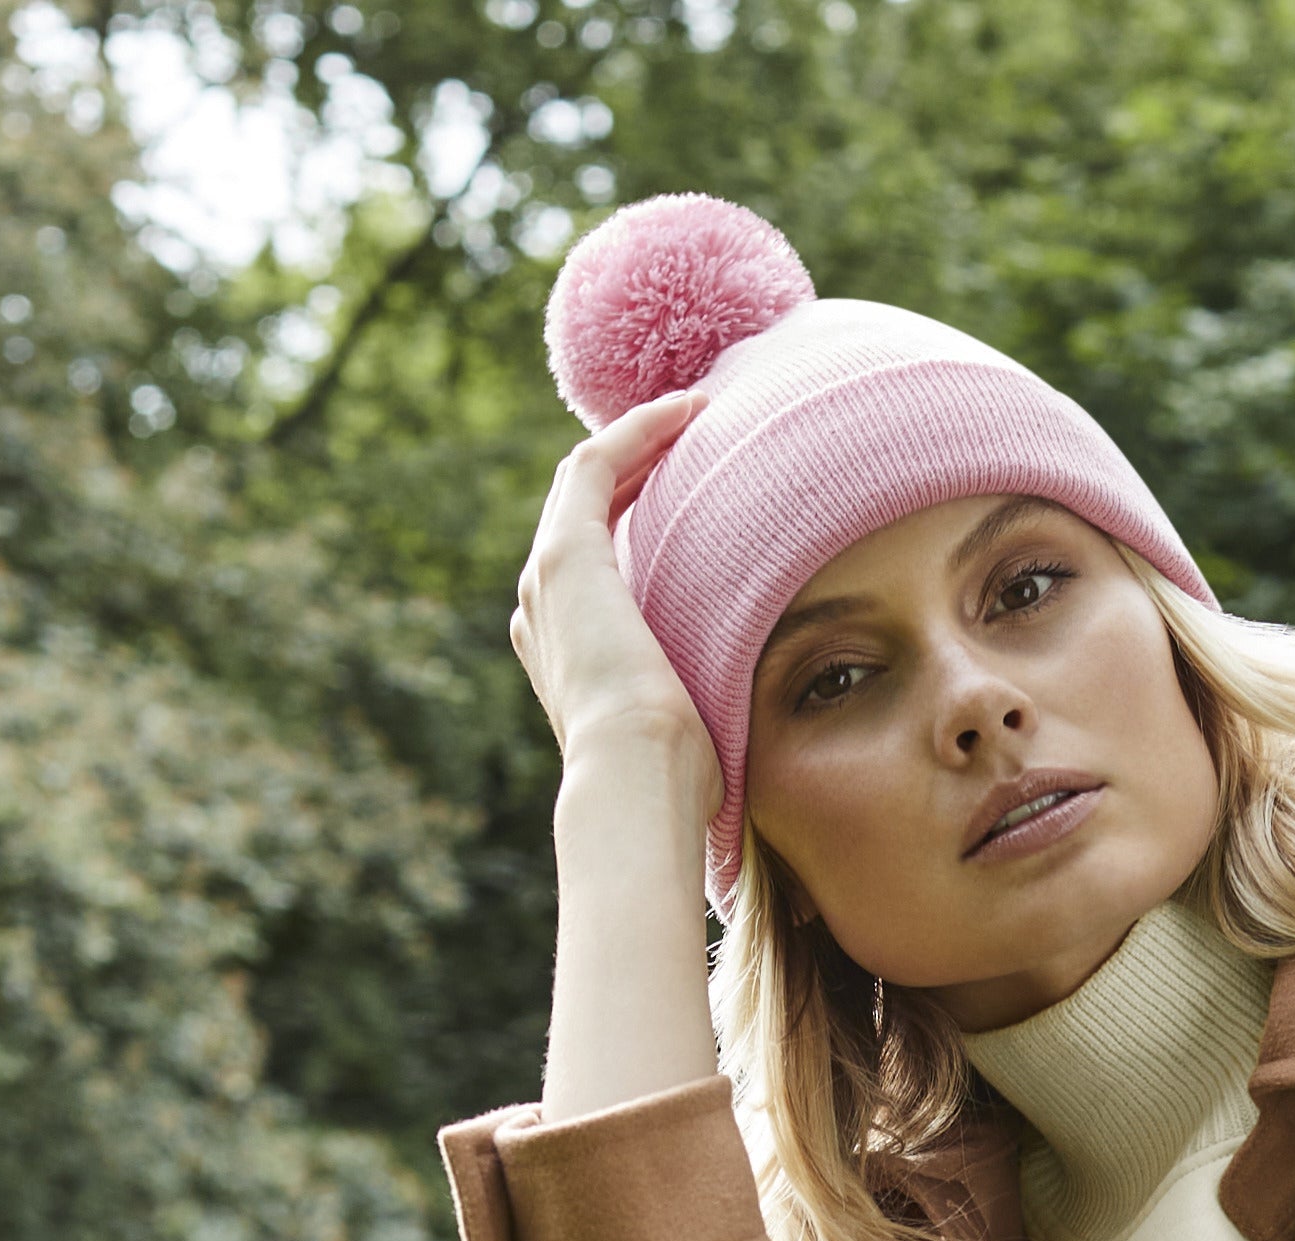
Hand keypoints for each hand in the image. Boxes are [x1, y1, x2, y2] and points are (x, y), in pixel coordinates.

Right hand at [510, 391, 714, 777]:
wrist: (636, 777)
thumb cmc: (672, 777)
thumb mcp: (688, 731)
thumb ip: (700, 707)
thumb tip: (750, 730)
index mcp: (564, 653)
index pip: (592, 563)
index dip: (636, 516)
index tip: (695, 491)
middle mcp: (543, 610)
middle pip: (580, 510)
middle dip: (635, 465)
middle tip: (695, 433)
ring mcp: (547, 579)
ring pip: (583, 478)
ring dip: (639, 438)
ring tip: (695, 411)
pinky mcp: (566, 553)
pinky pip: (594, 463)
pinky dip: (638, 430)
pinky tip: (688, 409)